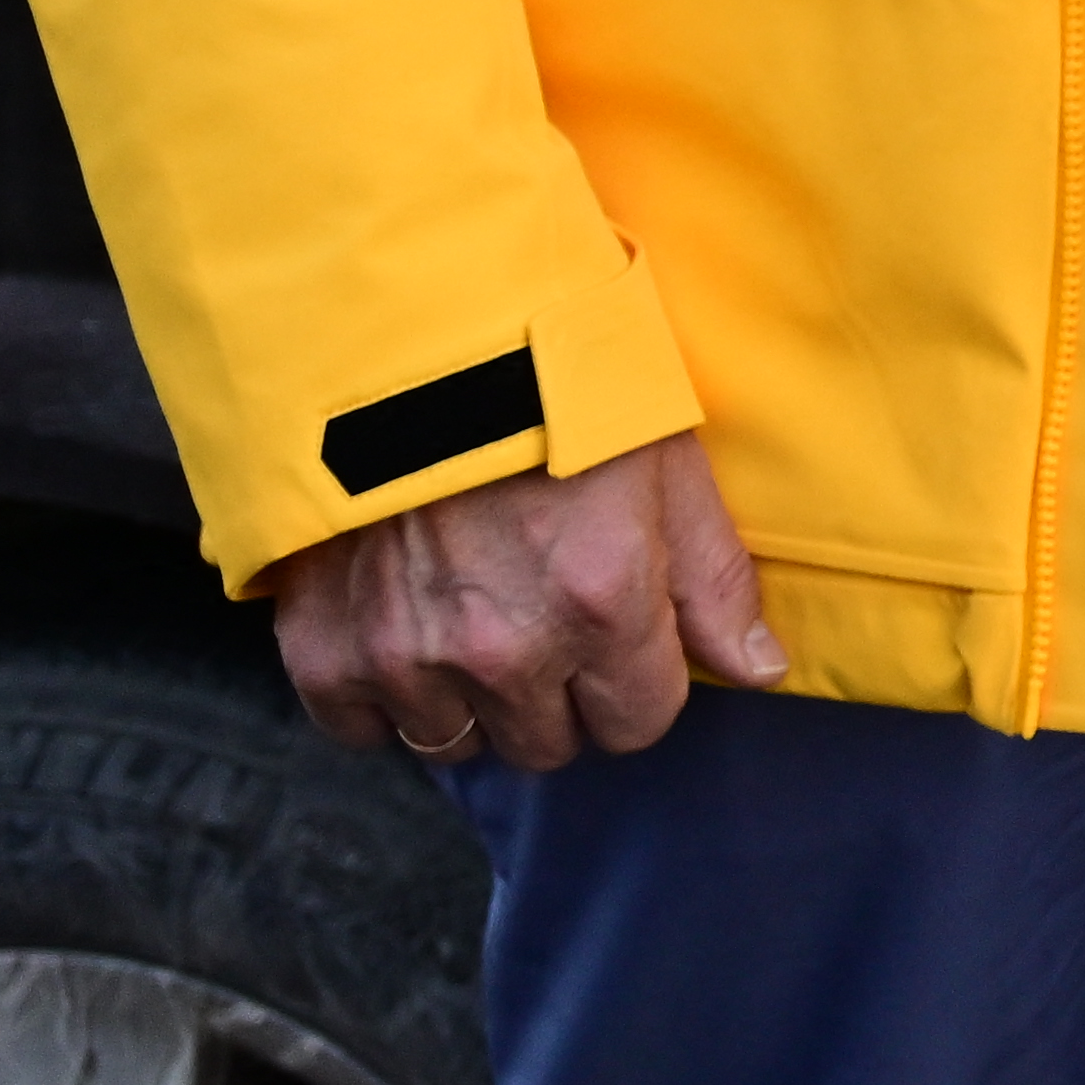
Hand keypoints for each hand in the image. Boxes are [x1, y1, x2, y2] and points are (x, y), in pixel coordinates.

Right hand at [272, 432, 781, 772]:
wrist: (397, 340)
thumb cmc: (550, 384)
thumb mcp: (663, 460)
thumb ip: (713, 579)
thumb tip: (761, 673)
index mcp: (602, 603)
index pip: (640, 720)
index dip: (639, 679)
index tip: (620, 631)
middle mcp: (505, 648)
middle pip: (551, 743)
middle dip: (559, 693)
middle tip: (541, 614)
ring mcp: (408, 656)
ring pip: (459, 743)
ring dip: (472, 699)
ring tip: (470, 613)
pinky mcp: (323, 652)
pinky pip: (366, 730)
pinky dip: (384, 696)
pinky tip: (403, 630)